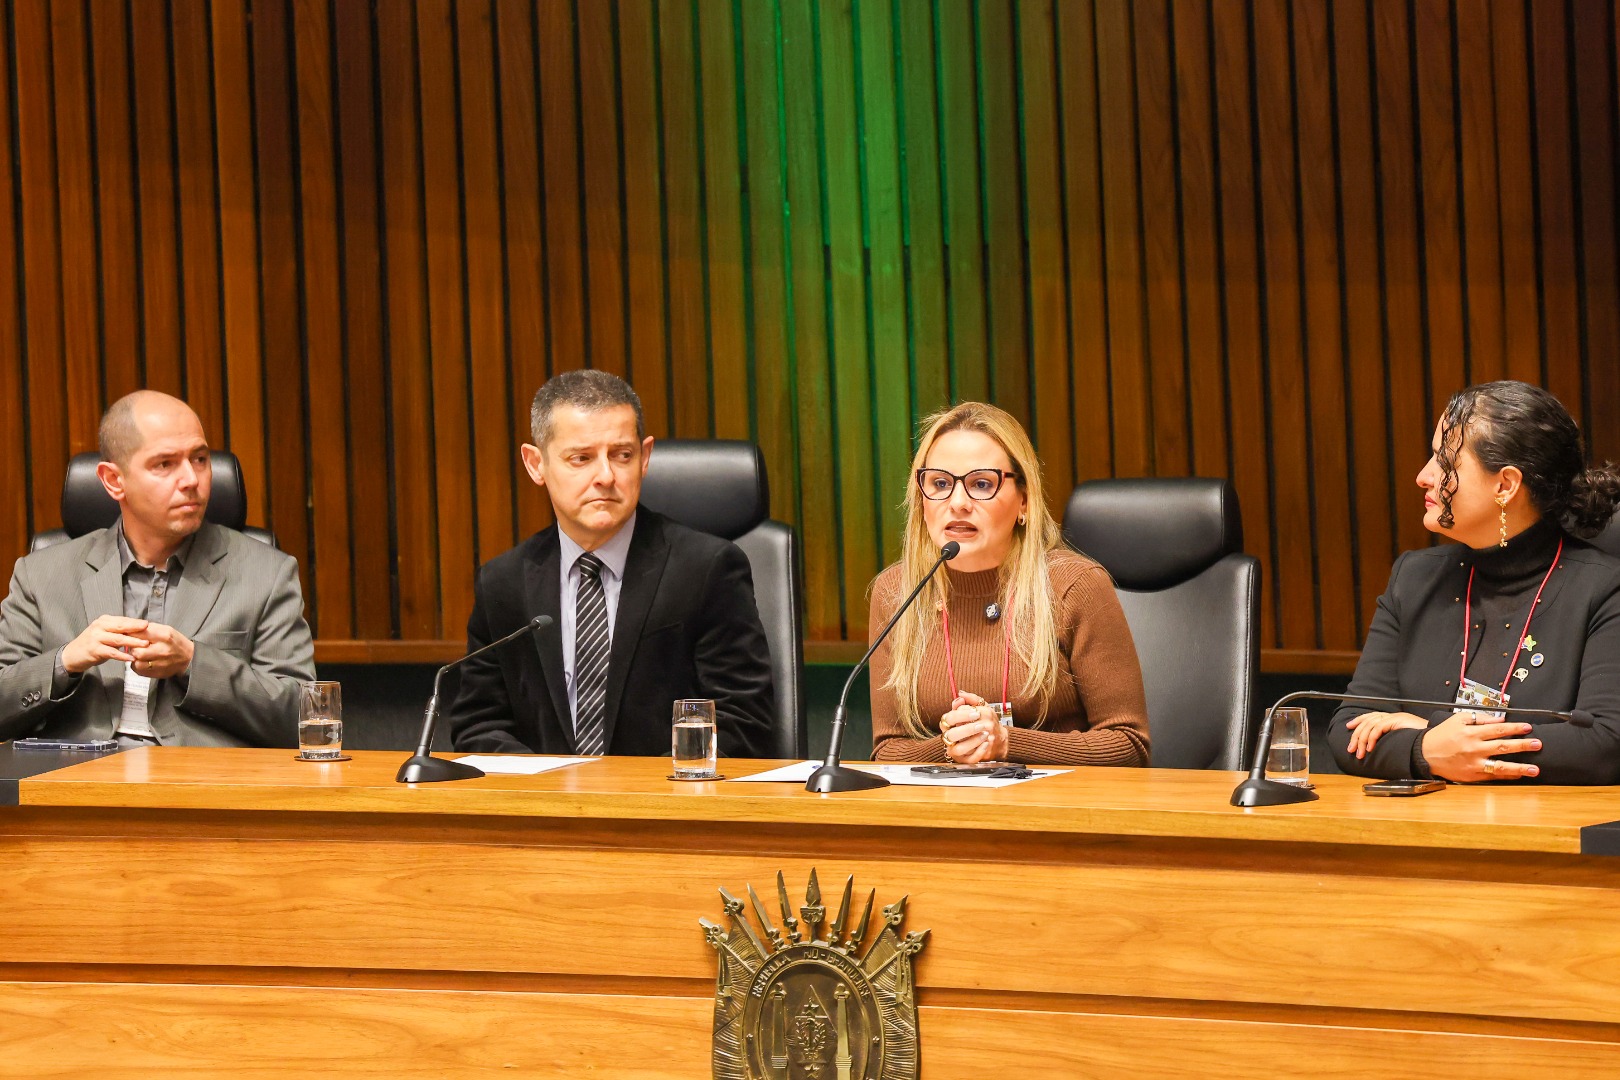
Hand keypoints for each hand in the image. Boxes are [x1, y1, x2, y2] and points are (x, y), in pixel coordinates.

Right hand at [60, 616, 149, 673]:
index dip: (135, 622)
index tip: (148, 624)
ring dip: (133, 642)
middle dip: (136, 628)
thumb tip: (139, 630)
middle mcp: (99, 627)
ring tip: (145, 644)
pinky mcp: (94, 650)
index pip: (122, 620)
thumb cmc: (93, 643)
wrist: (72, 654)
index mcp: (104, 621)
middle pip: (121, 627)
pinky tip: (131, 658)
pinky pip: (111, 652)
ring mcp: (96, 638)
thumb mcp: (105, 633)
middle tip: (148, 629)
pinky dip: (122, 655)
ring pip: (118, 639)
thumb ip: (119, 631)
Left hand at [127, 622, 194, 679]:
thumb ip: (147, 629)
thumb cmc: (175, 642)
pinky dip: (137, 666)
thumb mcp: (165, 630)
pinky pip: (139, 670)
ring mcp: (160, 664)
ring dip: (134, 658)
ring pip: (136, 662)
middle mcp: (162, 650)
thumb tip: (129, 630)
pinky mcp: (157, 673)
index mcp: (164, 635)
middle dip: (132, 648)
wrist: (188, 658)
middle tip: (134, 646)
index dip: (130, 635)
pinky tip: (142, 661)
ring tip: (139, 654)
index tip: (128, 635)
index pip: (140, 634)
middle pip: (137, 651)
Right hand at [939, 691, 1004, 763]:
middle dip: (967, 729)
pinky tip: (986, 744)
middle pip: (951, 734)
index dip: (961, 715)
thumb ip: (971, 699)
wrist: (995, 738)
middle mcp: (950, 737)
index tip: (976, 713)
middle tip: (981, 725)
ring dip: (972, 741)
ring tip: (985, 734)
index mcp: (949, 723)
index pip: (949, 718)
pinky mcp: (965, 760)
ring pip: (958, 749)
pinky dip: (978, 752)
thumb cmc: (984, 722)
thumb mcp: (980, 707)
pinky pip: (969, 759)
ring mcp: (956, 750)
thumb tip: (961, 695)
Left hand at [1344, 711, 1428, 758]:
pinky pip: (1378, 728)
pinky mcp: (1397, 721)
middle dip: (1356, 735)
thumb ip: (1392, 739)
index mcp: (1393, 718)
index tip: (1349, 727)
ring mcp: (1394, 717)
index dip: (1358, 720)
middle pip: (1367, 721)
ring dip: (1362, 740)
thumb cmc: (1422, 740)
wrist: (1435, 737)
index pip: (1371, 716)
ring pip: (1370, 725)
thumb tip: (1378, 747)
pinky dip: (1371, 738)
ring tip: (1359, 753)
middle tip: (1351, 748)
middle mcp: (1392, 716)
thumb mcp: (1403, 739)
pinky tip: (1369, 748)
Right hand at [1418, 713, 1542, 781]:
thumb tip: (1499, 719)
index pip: (1498, 729)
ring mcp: (1474, 763)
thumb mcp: (1457, 720)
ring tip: (1534, 769)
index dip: (1514, 728)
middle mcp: (1474, 748)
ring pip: (1500, 766)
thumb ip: (1480, 718)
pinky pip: (1492, 776)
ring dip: (1519, 767)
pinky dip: (1506, 776)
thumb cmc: (1441, 736)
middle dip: (1522, 745)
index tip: (1527, 727)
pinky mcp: (1471, 775)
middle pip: (1503, 746)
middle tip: (1537, 744)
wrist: (1424, 753)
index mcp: (1471, 732)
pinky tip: (1518, 775)